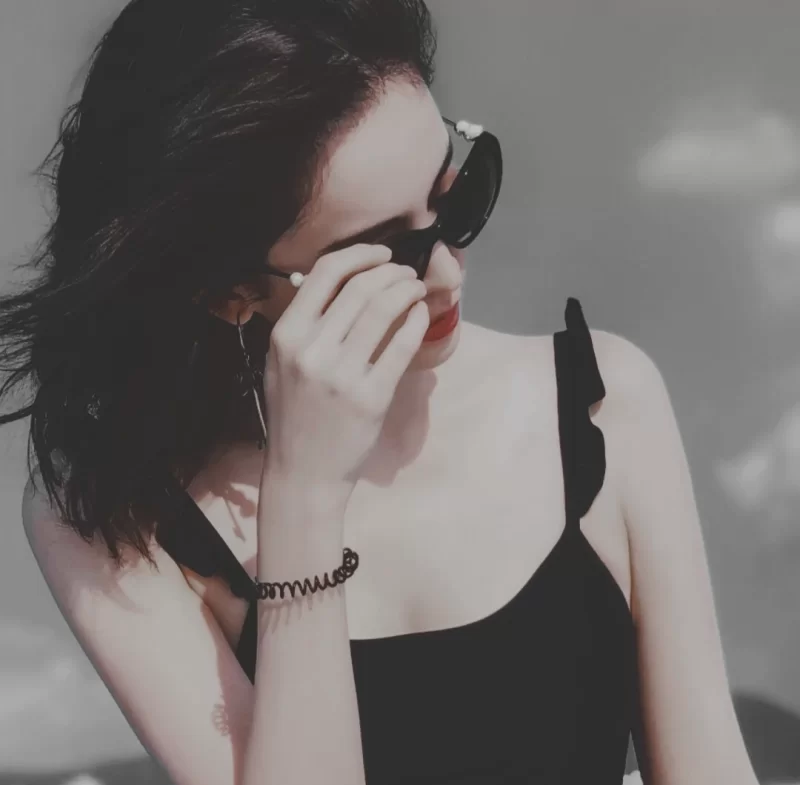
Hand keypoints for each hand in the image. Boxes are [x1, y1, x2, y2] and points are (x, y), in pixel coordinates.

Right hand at [262, 243, 429, 492]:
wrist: (304, 471)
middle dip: (393, 271)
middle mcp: (311, 350)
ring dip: (408, 290)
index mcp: (286, 335)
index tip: (382, 253)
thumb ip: (306, 323)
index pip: (326, 272)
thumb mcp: (282, 362)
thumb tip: (347, 280)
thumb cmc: (295, 414)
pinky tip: (421, 316)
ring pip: (384, 308)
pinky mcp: (372, 396)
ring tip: (417, 290)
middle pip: (361, 286)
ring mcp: (342, 374)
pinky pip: (403, 345)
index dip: (360, 254)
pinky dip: (417, 321)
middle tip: (407, 274)